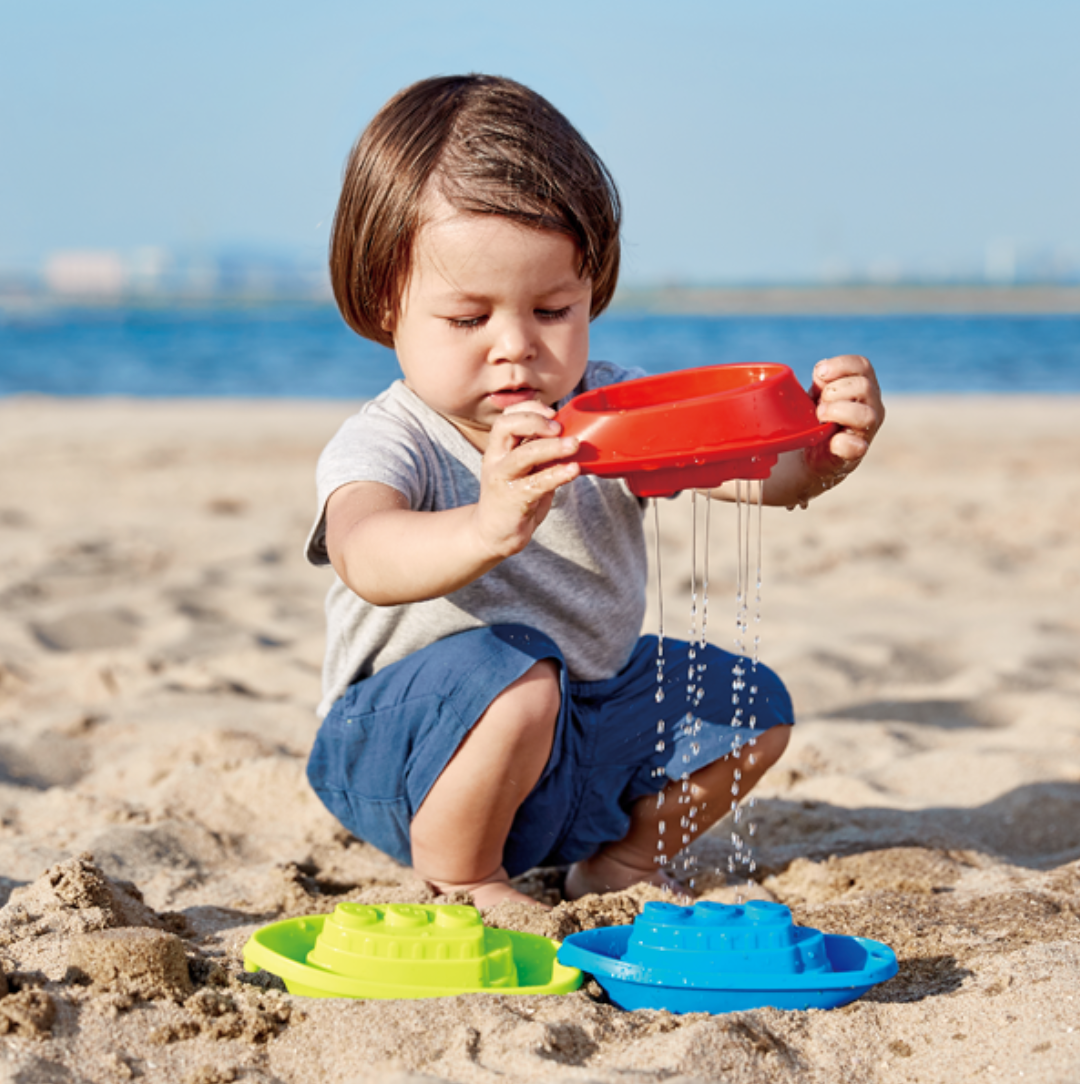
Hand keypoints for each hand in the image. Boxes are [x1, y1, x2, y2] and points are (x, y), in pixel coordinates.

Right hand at [472, 402, 579, 558]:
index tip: (554, 412)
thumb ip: (540, 452)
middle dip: (535, 421)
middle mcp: (496, 459)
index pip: (507, 416)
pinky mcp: (513, 500)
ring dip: (551, 447)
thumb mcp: (525, 469)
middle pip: (506, 426)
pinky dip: (557, 474)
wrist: (494, 533)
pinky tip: (573, 470)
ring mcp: (503, 479)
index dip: (530, 408)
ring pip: (523, 454)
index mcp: (499, 448)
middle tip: (560, 428)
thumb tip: (571, 434)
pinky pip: (537, 483)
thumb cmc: (515, 496)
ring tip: (574, 445)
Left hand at [805, 354, 884, 482]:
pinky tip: (830, 440)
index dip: (841, 366)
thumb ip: (822, 381)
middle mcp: (872, 405)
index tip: (820, 374)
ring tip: (820, 417)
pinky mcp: (857, 452)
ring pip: (865, 414)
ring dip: (836, 412)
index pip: (862, 366)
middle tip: (819, 403)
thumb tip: (822, 372)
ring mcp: (868, 429)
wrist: (813, 451)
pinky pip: (856, 446)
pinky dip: (841, 442)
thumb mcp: (819, 394)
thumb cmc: (820, 416)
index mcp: (864, 386)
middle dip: (834, 391)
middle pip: (864, 386)